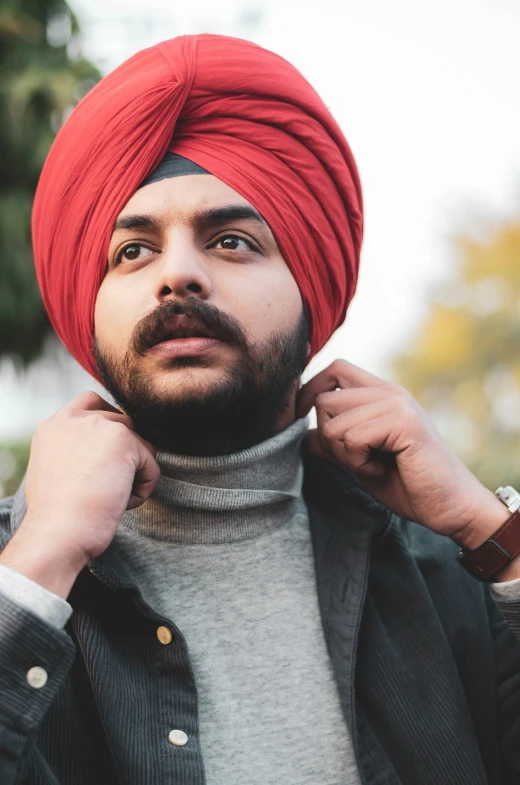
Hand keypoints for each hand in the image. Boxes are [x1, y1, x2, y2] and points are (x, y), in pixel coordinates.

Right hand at [0, 392, 158, 596]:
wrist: (57, 533)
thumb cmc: (56, 518)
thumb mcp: (56, 472)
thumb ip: (77, 451)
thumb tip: (109, 455)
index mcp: (55, 426)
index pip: (91, 403)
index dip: (111, 424)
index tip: (114, 452)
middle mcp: (75, 419)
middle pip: (124, 423)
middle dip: (128, 455)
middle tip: (111, 489)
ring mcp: (100, 425)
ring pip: (141, 444)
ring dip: (135, 473)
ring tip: (114, 499)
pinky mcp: (123, 440)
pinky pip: (151, 465)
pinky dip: (144, 488)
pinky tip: (122, 504)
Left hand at [297, 360, 506, 548]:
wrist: (449, 506)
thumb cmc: (407, 484)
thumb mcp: (360, 461)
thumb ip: (334, 443)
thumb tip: (302, 434)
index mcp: (382, 394)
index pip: (336, 368)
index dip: (311, 389)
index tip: (302, 416)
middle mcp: (390, 392)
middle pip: (325, 401)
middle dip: (330, 439)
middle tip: (359, 459)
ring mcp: (397, 404)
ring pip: (333, 424)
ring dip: (346, 455)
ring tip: (375, 464)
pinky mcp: (403, 422)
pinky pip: (353, 439)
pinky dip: (360, 463)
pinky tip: (384, 469)